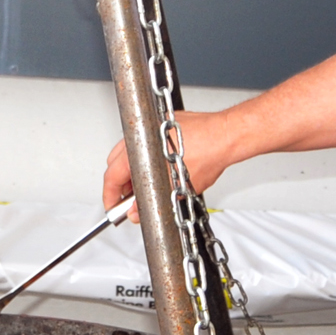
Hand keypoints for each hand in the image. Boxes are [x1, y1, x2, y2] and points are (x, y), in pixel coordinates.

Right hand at [100, 110, 233, 213]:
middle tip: (129, 200)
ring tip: (146, 185)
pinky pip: (143, 141)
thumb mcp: (175, 189)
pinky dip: (144, 156)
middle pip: (114, 164)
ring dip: (132, 170)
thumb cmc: (207, 154)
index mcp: (138, 151)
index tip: (113, 206)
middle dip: (120, 184)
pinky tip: (158, 167)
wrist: (225, 135)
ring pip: (128, 152)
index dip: (110, 197)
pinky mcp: (160, 122)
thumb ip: (150, 203)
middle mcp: (139, 135)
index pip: (111, 177)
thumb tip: (136, 212)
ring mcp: (149, 126)